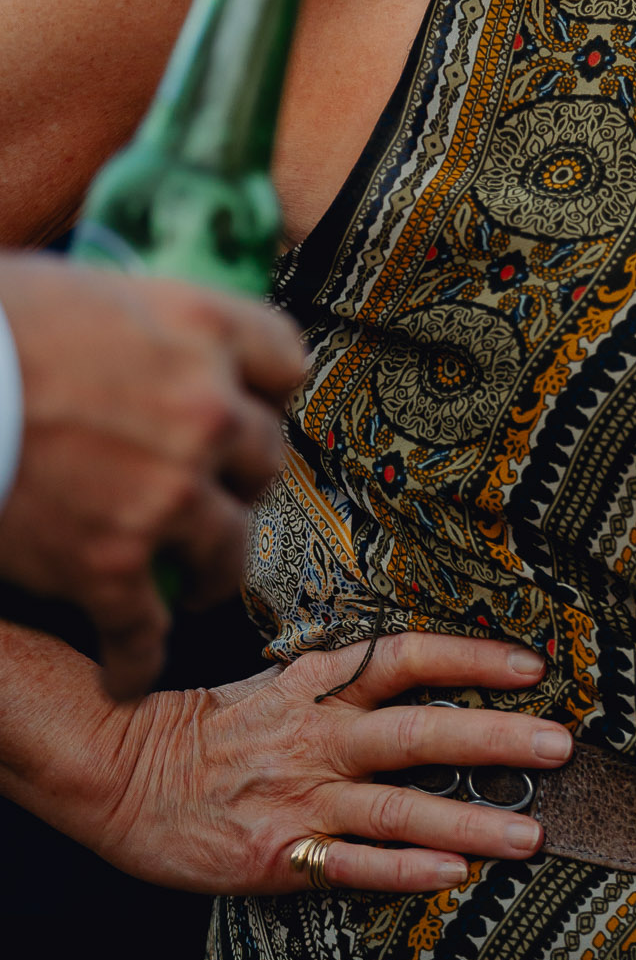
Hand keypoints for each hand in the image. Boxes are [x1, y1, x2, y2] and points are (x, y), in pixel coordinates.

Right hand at [0, 256, 306, 699]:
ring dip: (212, 568)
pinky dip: (135, 659)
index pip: (284, 361)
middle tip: (214, 490)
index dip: (266, 390)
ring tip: (195, 581)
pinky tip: (127, 669)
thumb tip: (148, 339)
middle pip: (263, 454)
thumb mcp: (95, 290)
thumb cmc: (2, 326)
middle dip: (238, 476)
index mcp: (204, 326)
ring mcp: (167, 491)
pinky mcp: (113, 562)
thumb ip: (146, 319)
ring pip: (229, 547)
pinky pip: (146, 629)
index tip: (253, 408)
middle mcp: (204, 409)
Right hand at [20, 632, 572, 895]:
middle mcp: (320, 735)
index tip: (533, 665)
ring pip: (401, 808)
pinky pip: (355, 865)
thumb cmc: (213, 728)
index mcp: (321, 682)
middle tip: (561, 746)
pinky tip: (454, 875)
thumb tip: (425, 678)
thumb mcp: (284, 683)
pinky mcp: (280, 854)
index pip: (409, 656)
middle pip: (422, 730)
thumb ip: (348, 684)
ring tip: (530, 834)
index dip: (474, 658)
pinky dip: (407, 870)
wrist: (123, 771)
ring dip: (472, 822)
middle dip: (497, 738)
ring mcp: (302, 797)